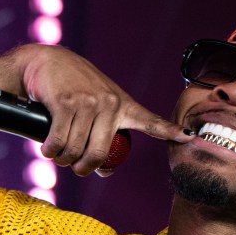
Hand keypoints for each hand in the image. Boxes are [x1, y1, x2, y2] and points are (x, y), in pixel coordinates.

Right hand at [8, 45, 194, 175]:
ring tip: (57, 154)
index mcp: (123, 106)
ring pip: (75, 149)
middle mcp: (110, 104)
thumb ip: (104, 135)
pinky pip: (58, 140)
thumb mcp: (97, 106)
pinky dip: (50, 151)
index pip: (150, 121)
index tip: (189, 136)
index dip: (170, 131)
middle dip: (83, 168)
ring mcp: (88, 102)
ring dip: (62, 159)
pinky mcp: (66, 102)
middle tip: (75, 168)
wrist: (46, 61)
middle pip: (99, 154)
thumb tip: (105, 173)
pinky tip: (48, 150)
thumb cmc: (73, 88)